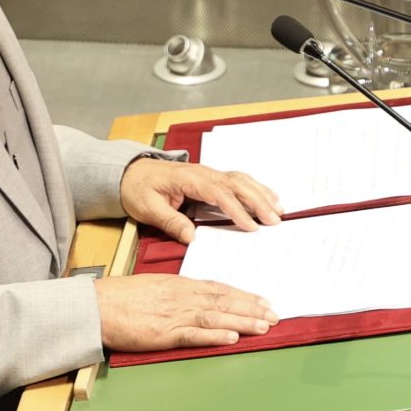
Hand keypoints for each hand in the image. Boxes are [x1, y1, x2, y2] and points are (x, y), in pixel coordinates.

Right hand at [95, 274, 279, 351]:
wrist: (96, 306)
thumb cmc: (121, 297)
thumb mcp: (154, 286)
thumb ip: (178, 292)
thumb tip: (197, 297)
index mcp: (180, 285)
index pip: (219, 289)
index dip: (243, 295)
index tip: (263, 301)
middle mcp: (182, 297)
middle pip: (224, 302)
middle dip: (252, 309)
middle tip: (275, 315)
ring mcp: (173, 315)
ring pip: (215, 318)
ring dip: (242, 322)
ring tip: (263, 326)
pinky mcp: (163, 334)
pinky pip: (193, 335)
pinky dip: (214, 337)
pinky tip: (231, 338)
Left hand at [118, 158, 283, 243]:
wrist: (132, 172)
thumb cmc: (139, 189)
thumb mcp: (148, 208)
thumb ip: (171, 222)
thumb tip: (192, 238)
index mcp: (188, 179)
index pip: (219, 193)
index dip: (237, 209)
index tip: (251, 226)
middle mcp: (203, 173)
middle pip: (237, 184)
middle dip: (258, 201)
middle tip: (275, 221)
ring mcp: (209, 173)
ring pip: (241, 180)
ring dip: (261, 194)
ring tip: (279, 211)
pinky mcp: (211, 178)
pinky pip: (238, 180)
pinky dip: (256, 188)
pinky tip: (268, 197)